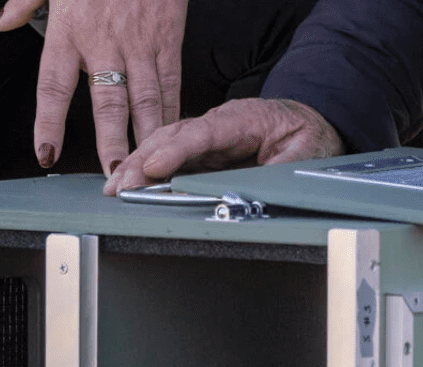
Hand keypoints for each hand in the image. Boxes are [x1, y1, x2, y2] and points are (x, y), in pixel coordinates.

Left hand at [0, 0, 188, 175]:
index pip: (53, 85)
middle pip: (108, 104)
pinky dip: (171, 113)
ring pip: (144, 100)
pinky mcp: (168, 38)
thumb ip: (24, 2)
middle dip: (110, 144)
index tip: (45, 153)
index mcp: (70, 27)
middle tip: (113, 177)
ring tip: (146, 171)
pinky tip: (170, 137)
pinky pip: (171, 83)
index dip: (49, 123)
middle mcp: (105, 40)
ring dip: (146, 140)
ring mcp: (140, 41)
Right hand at [103, 98, 344, 194]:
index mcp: (243, 119)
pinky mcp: (202, 151)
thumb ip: (282, 171)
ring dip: (136, 166)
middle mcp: (218, 125)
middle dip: (142, 160)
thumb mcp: (305, 153)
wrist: (309, 123)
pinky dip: (144, 169)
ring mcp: (207, 137)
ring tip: (114, 187)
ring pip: (164, 145)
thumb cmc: (306, 135)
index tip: (154, 166)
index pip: (204, 132)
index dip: (176, 150)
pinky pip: (168, 156)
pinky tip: (126, 181)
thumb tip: (260, 192)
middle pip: (173, 136)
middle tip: (121, 184)